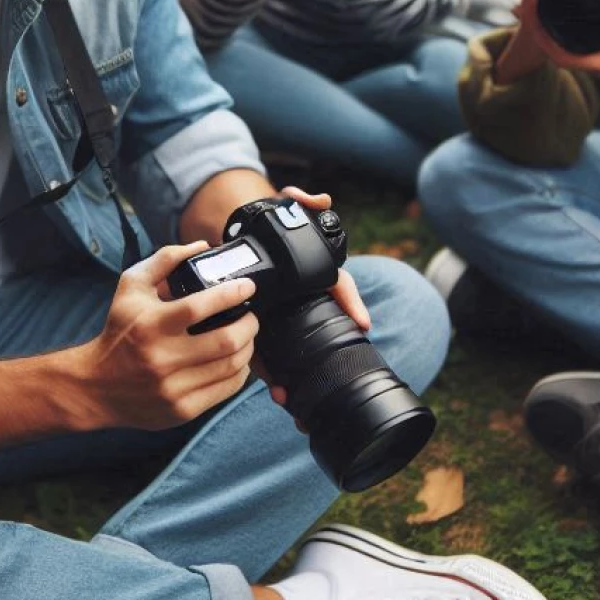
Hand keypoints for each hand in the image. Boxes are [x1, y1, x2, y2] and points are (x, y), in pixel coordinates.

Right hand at [76, 243, 259, 429]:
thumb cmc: (118, 331)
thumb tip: (202, 246)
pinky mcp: (182, 411)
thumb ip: (165, 260)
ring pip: (232, 367)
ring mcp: (174, 388)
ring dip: (248, 347)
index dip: (233, 294)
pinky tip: (236, 360)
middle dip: (250, 324)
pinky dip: (240, 372)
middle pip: (227, 340)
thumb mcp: (131, 286)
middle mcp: (163, 359)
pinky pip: (226, 390)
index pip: (202, 307)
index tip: (248, 287)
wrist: (95, 387)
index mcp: (152, 325)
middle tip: (251, 315)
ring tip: (246, 336)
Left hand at [249, 186, 370, 412]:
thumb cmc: (268, 234)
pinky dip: (278, 383)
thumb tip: (318, 198)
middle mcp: (303, 302)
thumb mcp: (285, 214)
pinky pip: (273, 364)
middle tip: (326, 375)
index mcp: (313, 277)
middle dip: (324, 358)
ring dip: (299, 380)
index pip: (339, 287)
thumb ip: (300, 202)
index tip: (361, 323)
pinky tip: (281, 398)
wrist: (237, 243)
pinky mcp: (260, 334)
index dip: (351, 303)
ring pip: (297, 356)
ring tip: (297, 400)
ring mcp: (281, 320)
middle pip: (320, 333)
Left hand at [503, 0, 599, 93]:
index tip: (532, 17)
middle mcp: (599, 60)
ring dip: (549, 24)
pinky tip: (559, 4)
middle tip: (526, 2)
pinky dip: (564, 23)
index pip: (565, 55)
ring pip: (564, 42)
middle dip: (539, 28)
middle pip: (557, 47)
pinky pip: (577, 37)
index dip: (545, 39)